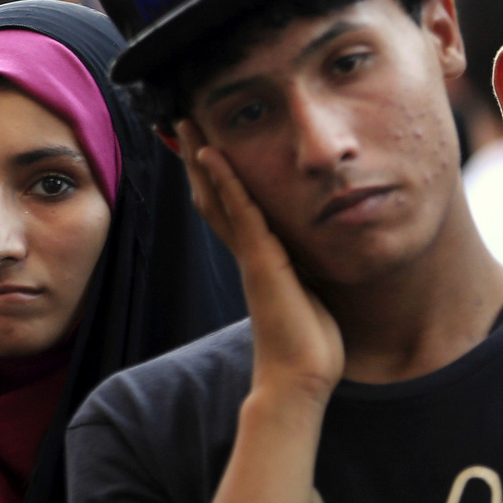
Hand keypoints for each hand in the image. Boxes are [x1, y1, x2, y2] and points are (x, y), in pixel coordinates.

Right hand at [176, 121, 343, 406]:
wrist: (299, 380)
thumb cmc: (309, 346)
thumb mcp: (311, 295)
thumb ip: (307, 270)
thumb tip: (319, 254)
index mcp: (257, 259)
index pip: (228, 208)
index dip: (215, 176)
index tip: (206, 144)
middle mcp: (247, 253)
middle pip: (211, 195)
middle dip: (198, 158)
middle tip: (183, 122)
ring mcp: (251, 256)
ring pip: (218, 197)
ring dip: (202, 159)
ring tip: (188, 126)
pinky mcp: (262, 262)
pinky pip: (241, 213)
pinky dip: (227, 182)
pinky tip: (215, 155)